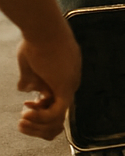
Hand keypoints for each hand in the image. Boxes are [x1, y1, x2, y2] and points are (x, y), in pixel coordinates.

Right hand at [16, 24, 80, 140]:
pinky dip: (40, 120)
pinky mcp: (65, 87)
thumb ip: (31, 77)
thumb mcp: (30, 63)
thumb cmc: (36, 40)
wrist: (43, 29)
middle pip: (60, 115)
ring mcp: (70, 84)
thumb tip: (26, 89)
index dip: (40, 112)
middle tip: (22, 121)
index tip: (25, 106)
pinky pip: (56, 114)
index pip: (58, 103)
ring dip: (37, 126)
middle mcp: (71, 81)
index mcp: (66, 75)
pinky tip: (25, 116)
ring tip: (22, 122)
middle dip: (39, 124)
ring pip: (58, 119)